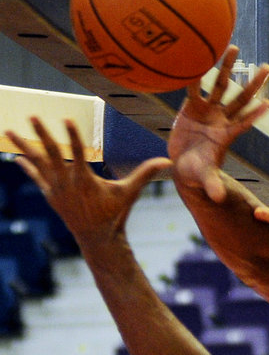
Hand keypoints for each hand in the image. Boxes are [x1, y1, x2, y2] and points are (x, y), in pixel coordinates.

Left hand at [6, 117, 169, 248]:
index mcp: (85, 179)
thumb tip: (167, 162)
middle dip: (41, 134)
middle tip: (33, 116)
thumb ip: (145, 174)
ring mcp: (56, 189)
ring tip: (10, 130)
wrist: (97, 238)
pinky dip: (27, 166)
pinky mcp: (51, 195)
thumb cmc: (115, 214)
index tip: (66, 118)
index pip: (78, 151)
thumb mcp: (130, 193)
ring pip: (37, 162)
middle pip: (51, 153)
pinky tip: (17, 156)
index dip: (72, 134)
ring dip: (24, 146)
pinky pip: (35, 177)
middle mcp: (66, 182)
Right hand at [169, 45, 268, 202]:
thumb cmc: (197, 172)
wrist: (183, 165)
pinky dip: (196, 76)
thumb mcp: (205, 178)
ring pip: (221, 86)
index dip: (255, 114)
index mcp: (227, 135)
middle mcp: (222, 120)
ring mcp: (209, 112)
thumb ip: (213, 184)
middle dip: (254, 84)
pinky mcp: (192, 108)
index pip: (245, 122)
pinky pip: (195, 88)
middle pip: (241, 98)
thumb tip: (218, 198)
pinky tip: (199, 56)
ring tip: (235, 48)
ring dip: (228, 68)